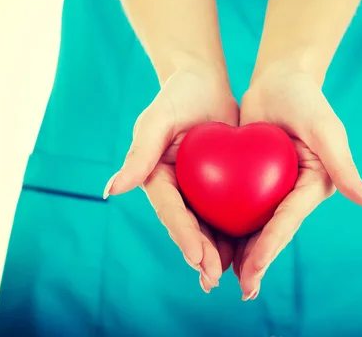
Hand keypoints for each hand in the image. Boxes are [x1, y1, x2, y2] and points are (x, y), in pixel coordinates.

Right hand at [104, 69, 238, 292]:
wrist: (204, 83)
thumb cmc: (178, 95)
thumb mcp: (158, 119)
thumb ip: (139, 153)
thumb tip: (111, 191)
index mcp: (156, 177)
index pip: (170, 211)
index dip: (183, 235)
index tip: (197, 257)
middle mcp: (176, 189)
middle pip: (189, 226)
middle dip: (201, 254)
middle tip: (213, 277)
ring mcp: (197, 190)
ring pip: (208, 227)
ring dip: (218, 252)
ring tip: (232, 275)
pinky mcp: (219, 187)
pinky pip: (227, 212)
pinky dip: (237, 232)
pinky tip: (250, 251)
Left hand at [235, 67, 361, 299]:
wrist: (280, 79)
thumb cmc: (306, 99)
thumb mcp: (326, 130)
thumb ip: (345, 168)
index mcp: (312, 187)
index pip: (287, 221)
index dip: (270, 248)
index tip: (251, 273)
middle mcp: (293, 192)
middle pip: (271, 231)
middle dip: (257, 262)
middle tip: (241, 291)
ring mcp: (272, 187)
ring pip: (253, 224)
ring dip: (240, 252)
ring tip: (221, 278)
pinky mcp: (253, 178)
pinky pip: (237, 204)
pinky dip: (225, 223)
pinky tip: (208, 240)